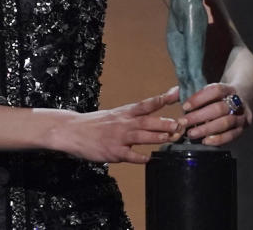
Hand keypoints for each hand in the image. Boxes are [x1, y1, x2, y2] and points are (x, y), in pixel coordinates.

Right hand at [49, 88, 185, 163]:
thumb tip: (150, 113)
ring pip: (141, 136)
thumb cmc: (95, 123)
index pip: (146, 104)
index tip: (176, 94)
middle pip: (147, 121)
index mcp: (124, 113)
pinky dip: (139, 157)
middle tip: (179, 123)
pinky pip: (129, 155)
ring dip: (156, 137)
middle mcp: (123, 123)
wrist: (72, 130)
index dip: (162, 99)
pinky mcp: (113, 151)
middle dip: (164, 122)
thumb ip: (132, 115)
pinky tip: (149, 159)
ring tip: (169, 137)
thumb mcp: (114, 114)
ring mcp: (118, 137)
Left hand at [181, 83, 251, 145]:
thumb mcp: (207, 89)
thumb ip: (186, 91)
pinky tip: (205, 141)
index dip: (200, 98)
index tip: (185, 106)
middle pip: (219, 108)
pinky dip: (218, 139)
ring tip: (192, 134)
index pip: (215, 90)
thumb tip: (167, 98)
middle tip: (184, 122)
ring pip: (226, 122)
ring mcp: (242, 115)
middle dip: (200, 116)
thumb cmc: (218, 96)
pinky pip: (232, 135)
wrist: (245, 97)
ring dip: (207, 129)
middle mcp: (238, 101)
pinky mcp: (244, 128)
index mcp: (228, 88)